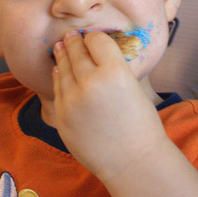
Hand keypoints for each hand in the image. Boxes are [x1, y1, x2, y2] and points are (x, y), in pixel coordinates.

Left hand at [52, 30, 167, 182]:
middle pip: (76, 50)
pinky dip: (58, 76)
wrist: (133, 161)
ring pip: (63, 67)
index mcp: (115, 71)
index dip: (94, 37)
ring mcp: (72, 100)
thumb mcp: (133, 86)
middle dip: (73, 41)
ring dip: (62, 55)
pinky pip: (57, 88)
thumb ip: (113, 66)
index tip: (92, 37)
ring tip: (60, 47)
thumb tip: (94, 48)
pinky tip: (59, 69)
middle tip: (70, 35)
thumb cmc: (140, 124)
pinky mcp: (61, 115)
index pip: (96, 39)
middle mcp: (91, 82)